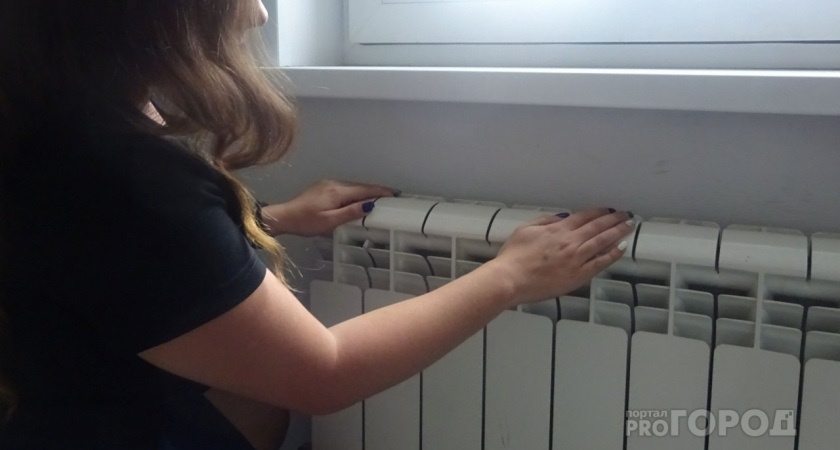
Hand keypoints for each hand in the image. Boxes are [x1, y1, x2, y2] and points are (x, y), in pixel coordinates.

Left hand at [260, 180, 396, 236]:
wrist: (284, 217)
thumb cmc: (306, 222)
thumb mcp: (330, 221)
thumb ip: (350, 213)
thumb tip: (370, 205)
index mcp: (337, 191)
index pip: (364, 189)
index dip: (380, 191)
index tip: (394, 194)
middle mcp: (334, 184)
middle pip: (360, 186)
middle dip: (376, 191)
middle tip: (391, 197)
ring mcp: (327, 184)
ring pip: (352, 187)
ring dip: (365, 192)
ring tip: (378, 200)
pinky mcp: (323, 188)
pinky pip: (345, 189)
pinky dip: (355, 193)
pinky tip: (358, 200)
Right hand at [487, 208, 634, 305]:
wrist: (511, 279)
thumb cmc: (514, 256)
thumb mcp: (525, 229)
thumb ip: (545, 220)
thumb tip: (562, 217)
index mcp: (557, 229)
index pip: (584, 217)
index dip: (598, 212)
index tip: (608, 209)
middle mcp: (571, 241)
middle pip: (597, 227)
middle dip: (614, 219)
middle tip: (626, 214)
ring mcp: (577, 259)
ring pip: (603, 241)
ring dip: (618, 232)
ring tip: (629, 225)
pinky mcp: (579, 275)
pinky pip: (600, 262)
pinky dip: (612, 254)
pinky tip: (621, 247)